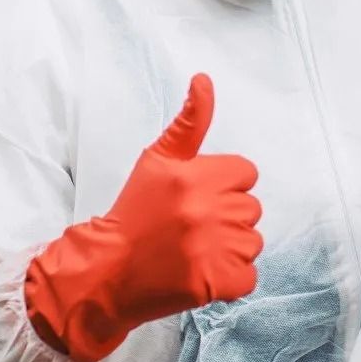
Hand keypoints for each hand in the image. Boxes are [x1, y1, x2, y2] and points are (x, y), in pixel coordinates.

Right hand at [25, 74, 262, 361]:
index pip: (246, 173)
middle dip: (226, 217)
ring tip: (192, 250)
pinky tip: (200, 272)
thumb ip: (189, 121)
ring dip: (229, 249)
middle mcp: (207, 210)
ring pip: (252, 242)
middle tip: (189, 227)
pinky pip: (248, 276)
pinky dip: (230, 279)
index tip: (195, 199)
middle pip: (251, 208)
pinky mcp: (217, 282)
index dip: (223, 185)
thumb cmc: (134, 212)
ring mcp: (214, 248)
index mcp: (196, 175)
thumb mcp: (157, 160)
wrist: (108, 271)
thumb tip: (204, 79)